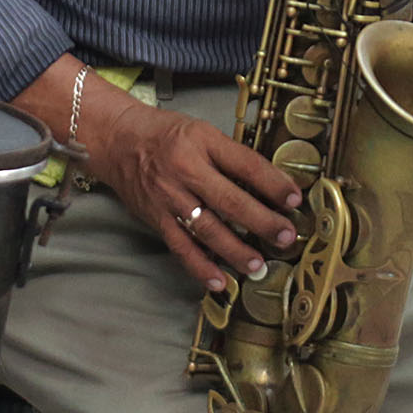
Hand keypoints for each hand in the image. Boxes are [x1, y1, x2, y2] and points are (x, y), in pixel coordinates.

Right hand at [86, 92, 303, 293]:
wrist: (117, 141)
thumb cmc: (165, 135)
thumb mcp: (202, 131)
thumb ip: (232, 156)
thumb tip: (270, 186)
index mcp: (202, 142)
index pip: (246, 165)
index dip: (273, 183)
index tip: (295, 199)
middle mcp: (186, 170)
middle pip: (230, 200)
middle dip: (262, 222)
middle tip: (285, 236)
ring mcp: (169, 197)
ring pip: (207, 229)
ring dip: (235, 250)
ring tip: (258, 264)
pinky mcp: (157, 218)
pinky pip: (181, 247)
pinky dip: (200, 267)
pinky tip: (219, 281)